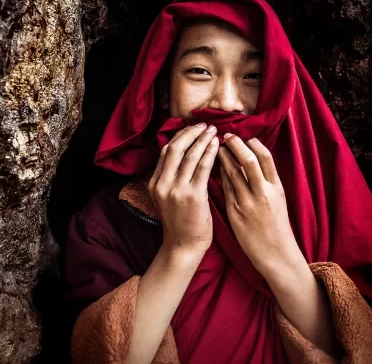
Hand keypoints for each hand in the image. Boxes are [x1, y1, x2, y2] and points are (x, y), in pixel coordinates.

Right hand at [148, 123, 218, 255]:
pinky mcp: (192, 196)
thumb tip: (184, 155)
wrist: (184, 246)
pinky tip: (217, 145)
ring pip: (189, 155)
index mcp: (154, 183)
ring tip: (213, 130)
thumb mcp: (167, 198)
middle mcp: (162, 184)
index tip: (193, 129)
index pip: (165, 152)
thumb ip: (171, 178)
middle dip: (191, 133)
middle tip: (204, 124)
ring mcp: (176, 190)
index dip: (180, 137)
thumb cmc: (181, 222)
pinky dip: (210, 153)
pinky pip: (203, 167)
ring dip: (202, 139)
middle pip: (175, 148)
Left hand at [218, 134, 305, 277]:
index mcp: (277, 188)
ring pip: (233, 174)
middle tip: (226, 135)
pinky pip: (225, 189)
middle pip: (249, 161)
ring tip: (216, 147)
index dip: (253, 144)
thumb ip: (266, 180)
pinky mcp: (235, 212)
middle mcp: (264, 193)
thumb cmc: (275, 224)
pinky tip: (212, 168)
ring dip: (224, 158)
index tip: (244, 136)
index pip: (266, 158)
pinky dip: (219, 176)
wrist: (275, 252)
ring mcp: (249, 203)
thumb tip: (249, 160)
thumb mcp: (277, 199)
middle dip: (236, 146)